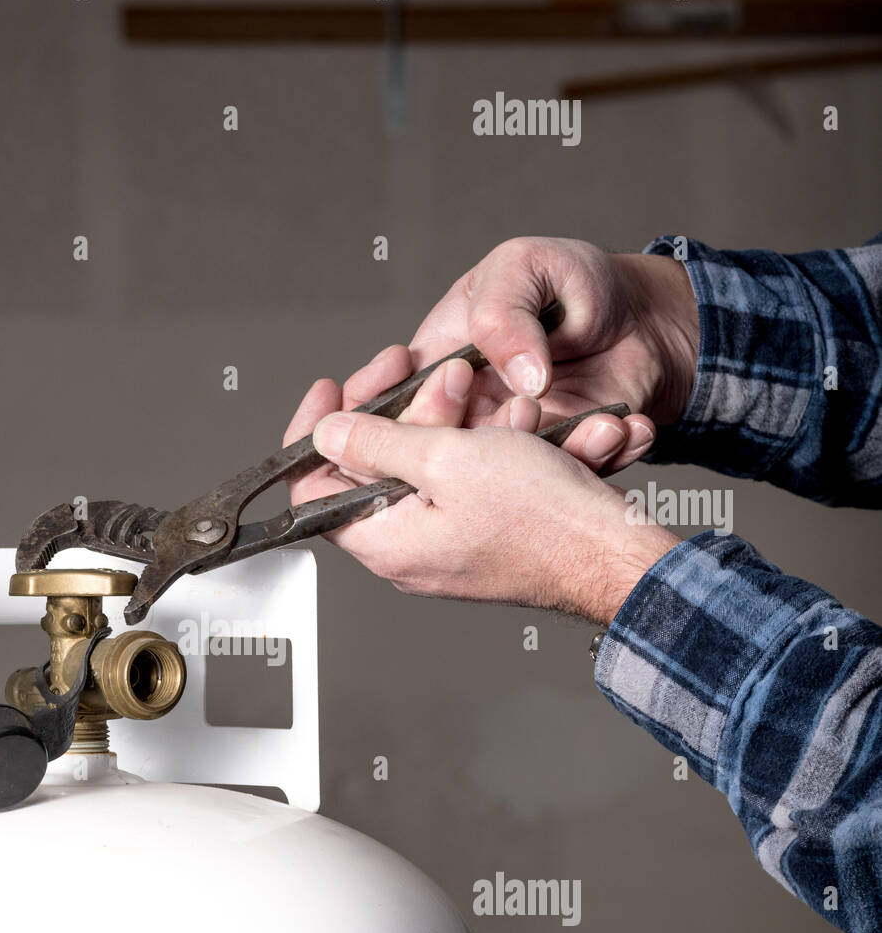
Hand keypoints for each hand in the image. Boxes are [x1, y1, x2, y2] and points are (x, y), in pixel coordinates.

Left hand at [285, 359, 678, 624]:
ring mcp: (450, 545)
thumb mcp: (448, 460)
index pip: (316, 489)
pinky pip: (477, 480)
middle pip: (382, 466)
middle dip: (417, 408)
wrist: (616, 554)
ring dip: (470, 422)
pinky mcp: (487, 535)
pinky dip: (499, 447)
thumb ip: (378, 443)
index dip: (320, 431)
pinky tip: (530, 430)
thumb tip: (326, 435)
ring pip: (437, 465)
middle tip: (451, 377)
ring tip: (513, 408)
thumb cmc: (543, 520)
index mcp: (385, 542)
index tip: (335, 389)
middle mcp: (411, 551)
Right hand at [332, 236, 698, 474]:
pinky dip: (598, 458)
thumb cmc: (573, 284)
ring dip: (553, 452)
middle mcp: (462, 418)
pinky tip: (621, 429)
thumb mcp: (525, 267)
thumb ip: (502, 314)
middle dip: (480, 439)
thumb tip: (519, 380)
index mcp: (433, 369)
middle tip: (531, 402)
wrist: (648, 319)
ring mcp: (507, 449)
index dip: (384, 412)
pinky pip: (563, 480)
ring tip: (599, 422)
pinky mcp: (552, 467)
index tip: (442, 381)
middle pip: (434, 460)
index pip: (381, 408)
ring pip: (504, 482)